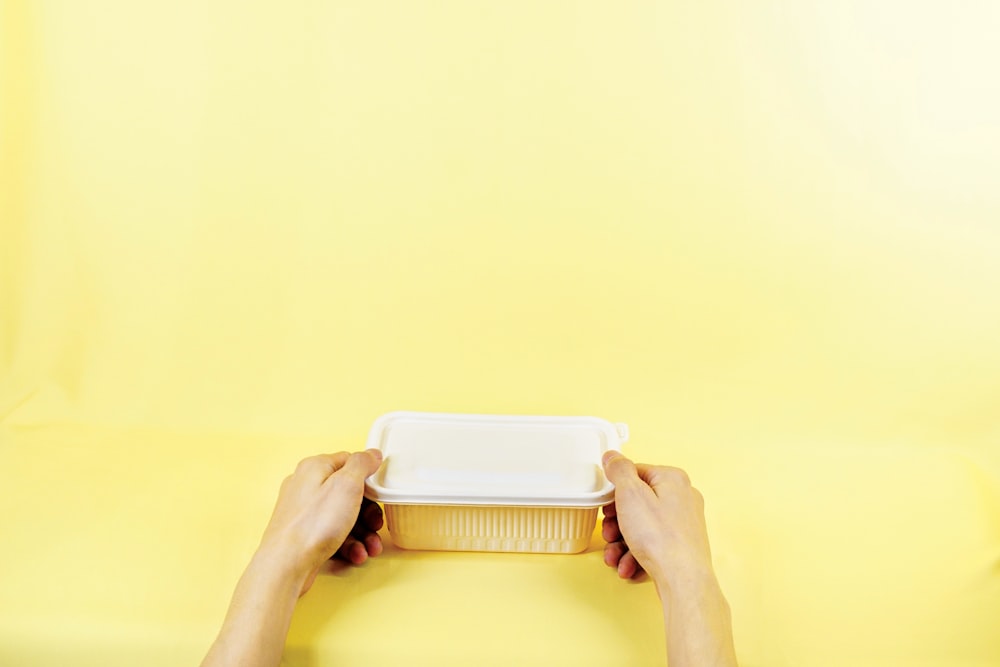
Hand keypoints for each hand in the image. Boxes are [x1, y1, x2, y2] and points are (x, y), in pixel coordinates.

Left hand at [258, 450, 384, 595]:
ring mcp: (303, 511)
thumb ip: (361, 464)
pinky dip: (347, 544)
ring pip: (342, 517)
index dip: (368, 479)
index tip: (379, 493)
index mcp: (315, 468)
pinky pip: (332, 533)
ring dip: (361, 533)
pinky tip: (354, 554)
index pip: (349, 463)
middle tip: (376, 525)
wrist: (285, 565)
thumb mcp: (347, 485)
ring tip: (369, 547)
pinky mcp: (303, 533)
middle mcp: (306, 486)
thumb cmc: (313, 525)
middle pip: (348, 493)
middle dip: (367, 513)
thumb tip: (371, 454)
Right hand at [600, 451, 713, 588]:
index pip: (635, 474)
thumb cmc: (660, 538)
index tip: (606, 506)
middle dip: (617, 523)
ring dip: (622, 543)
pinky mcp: (682, 544)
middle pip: (637, 503)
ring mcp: (684, 523)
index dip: (615, 492)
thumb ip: (619, 471)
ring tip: (615, 556)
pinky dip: (636, 554)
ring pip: (642, 527)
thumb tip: (613, 457)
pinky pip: (652, 544)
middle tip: (608, 533)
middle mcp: (682, 498)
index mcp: (672, 479)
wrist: (683, 579)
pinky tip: (628, 566)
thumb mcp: (630, 495)